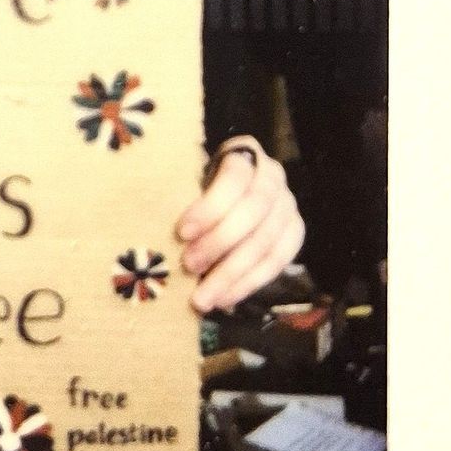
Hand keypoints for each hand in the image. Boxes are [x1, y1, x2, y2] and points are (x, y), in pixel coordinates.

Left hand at [175, 137, 304, 313]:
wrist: (231, 196)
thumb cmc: (199, 188)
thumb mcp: (189, 182)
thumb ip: (181, 199)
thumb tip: (156, 234)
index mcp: (245, 152)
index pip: (234, 176)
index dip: (210, 207)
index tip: (181, 232)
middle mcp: (273, 175)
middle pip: (254, 210)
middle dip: (219, 242)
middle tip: (188, 265)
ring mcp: (288, 205)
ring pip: (267, 241)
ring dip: (232, 272)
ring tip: (203, 295)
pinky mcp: (295, 234)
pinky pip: (277, 262)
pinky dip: (248, 284)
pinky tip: (224, 298)